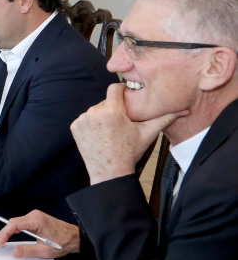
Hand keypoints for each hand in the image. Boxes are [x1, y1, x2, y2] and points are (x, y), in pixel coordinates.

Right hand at [0, 210, 79, 258]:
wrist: (75, 237)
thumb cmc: (63, 242)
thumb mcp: (45, 250)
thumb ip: (28, 251)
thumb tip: (14, 252)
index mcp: (36, 220)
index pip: (14, 224)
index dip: (4, 234)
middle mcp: (34, 216)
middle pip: (12, 223)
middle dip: (1, 234)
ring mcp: (34, 217)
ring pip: (15, 224)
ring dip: (6, 233)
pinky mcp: (35, 221)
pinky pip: (20, 224)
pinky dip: (12, 231)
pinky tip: (6, 237)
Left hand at [71, 83, 188, 184]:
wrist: (110, 172)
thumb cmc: (130, 152)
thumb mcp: (148, 133)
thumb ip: (164, 118)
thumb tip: (185, 110)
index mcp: (112, 111)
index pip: (114, 88)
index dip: (121, 89)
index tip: (126, 94)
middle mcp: (94, 113)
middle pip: (106, 102)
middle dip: (114, 108)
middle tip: (122, 120)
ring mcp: (82, 120)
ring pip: (95, 110)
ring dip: (102, 116)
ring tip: (111, 130)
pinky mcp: (75, 127)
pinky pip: (85, 119)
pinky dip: (91, 124)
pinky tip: (100, 134)